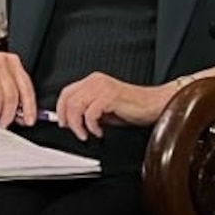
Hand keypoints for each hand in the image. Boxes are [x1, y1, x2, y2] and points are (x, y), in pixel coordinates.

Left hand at [48, 70, 171, 140]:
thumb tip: (71, 121)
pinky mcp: (110, 97)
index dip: (60, 109)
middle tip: (75, 131)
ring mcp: (102, 87)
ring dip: (77, 125)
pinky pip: (90, 113)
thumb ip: (88, 110)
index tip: (63, 123)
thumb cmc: (133, 108)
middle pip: (68, 98)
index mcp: (93, 81)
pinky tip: (99, 131)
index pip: (66, 92)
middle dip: (66, 119)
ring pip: (76, 106)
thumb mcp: (104, 109)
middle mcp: (96, 81)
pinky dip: (91, 126)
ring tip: (86, 134)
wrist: (154, 105)